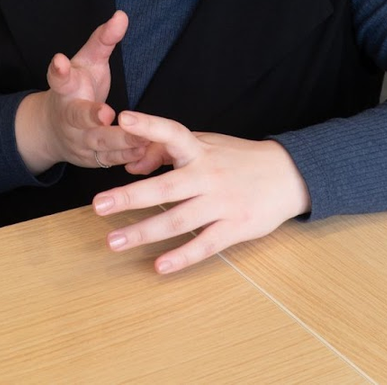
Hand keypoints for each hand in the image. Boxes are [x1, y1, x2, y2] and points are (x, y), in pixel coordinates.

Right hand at [14, 11, 146, 173]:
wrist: (53, 130)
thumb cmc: (77, 89)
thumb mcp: (87, 61)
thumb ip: (103, 40)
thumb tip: (121, 15)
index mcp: (65, 88)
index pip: (58, 77)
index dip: (59, 69)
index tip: (59, 60)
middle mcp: (67, 115)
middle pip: (77, 116)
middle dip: (90, 116)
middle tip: (105, 114)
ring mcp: (77, 139)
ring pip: (98, 142)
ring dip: (120, 140)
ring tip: (141, 137)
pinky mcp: (90, 159)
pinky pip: (110, 159)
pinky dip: (128, 157)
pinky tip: (146, 151)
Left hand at [92, 110, 310, 273]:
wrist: (288, 175)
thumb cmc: (237, 159)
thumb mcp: (205, 145)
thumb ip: (167, 151)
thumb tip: (133, 164)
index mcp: (200, 152)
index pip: (173, 133)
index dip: (149, 125)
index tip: (124, 119)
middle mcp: (208, 176)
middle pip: (166, 187)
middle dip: (131, 196)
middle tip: (99, 205)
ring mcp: (222, 203)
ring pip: (179, 220)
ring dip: (145, 232)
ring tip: (114, 242)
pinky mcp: (235, 227)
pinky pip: (205, 245)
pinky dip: (182, 256)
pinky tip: (159, 266)